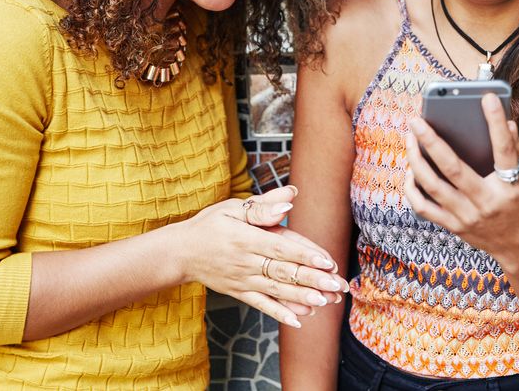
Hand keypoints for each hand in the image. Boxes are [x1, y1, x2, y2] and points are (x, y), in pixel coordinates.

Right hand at [174, 185, 348, 327]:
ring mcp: (243, 280)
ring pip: (277, 290)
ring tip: (326, 302)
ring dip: (303, 298)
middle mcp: (246, 262)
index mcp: (247, 238)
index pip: (281, 247)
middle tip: (338, 285)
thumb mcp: (232, 208)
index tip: (327, 261)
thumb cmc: (210, 224)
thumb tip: (290, 197)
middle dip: (313, 279)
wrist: (180, 252)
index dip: (305, 254)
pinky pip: (262, 305)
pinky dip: (280, 313)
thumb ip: (262, 205)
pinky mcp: (240, 292)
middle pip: (284, 271)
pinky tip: (300, 320)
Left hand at [403, 93, 518, 261]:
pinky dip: (412, 188)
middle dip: (431, 141)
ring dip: (416, 161)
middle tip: (416, 120)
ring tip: (410, 139)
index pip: (504, 151)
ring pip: (432, 186)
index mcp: (510, 188)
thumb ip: (516, 150)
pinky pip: (424, 207)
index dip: (496, 123)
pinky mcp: (453, 226)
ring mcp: (466, 217)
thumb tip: (506, 121)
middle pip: (453, 169)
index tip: (486, 98)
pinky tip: (410, 171)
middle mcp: (486, 203)